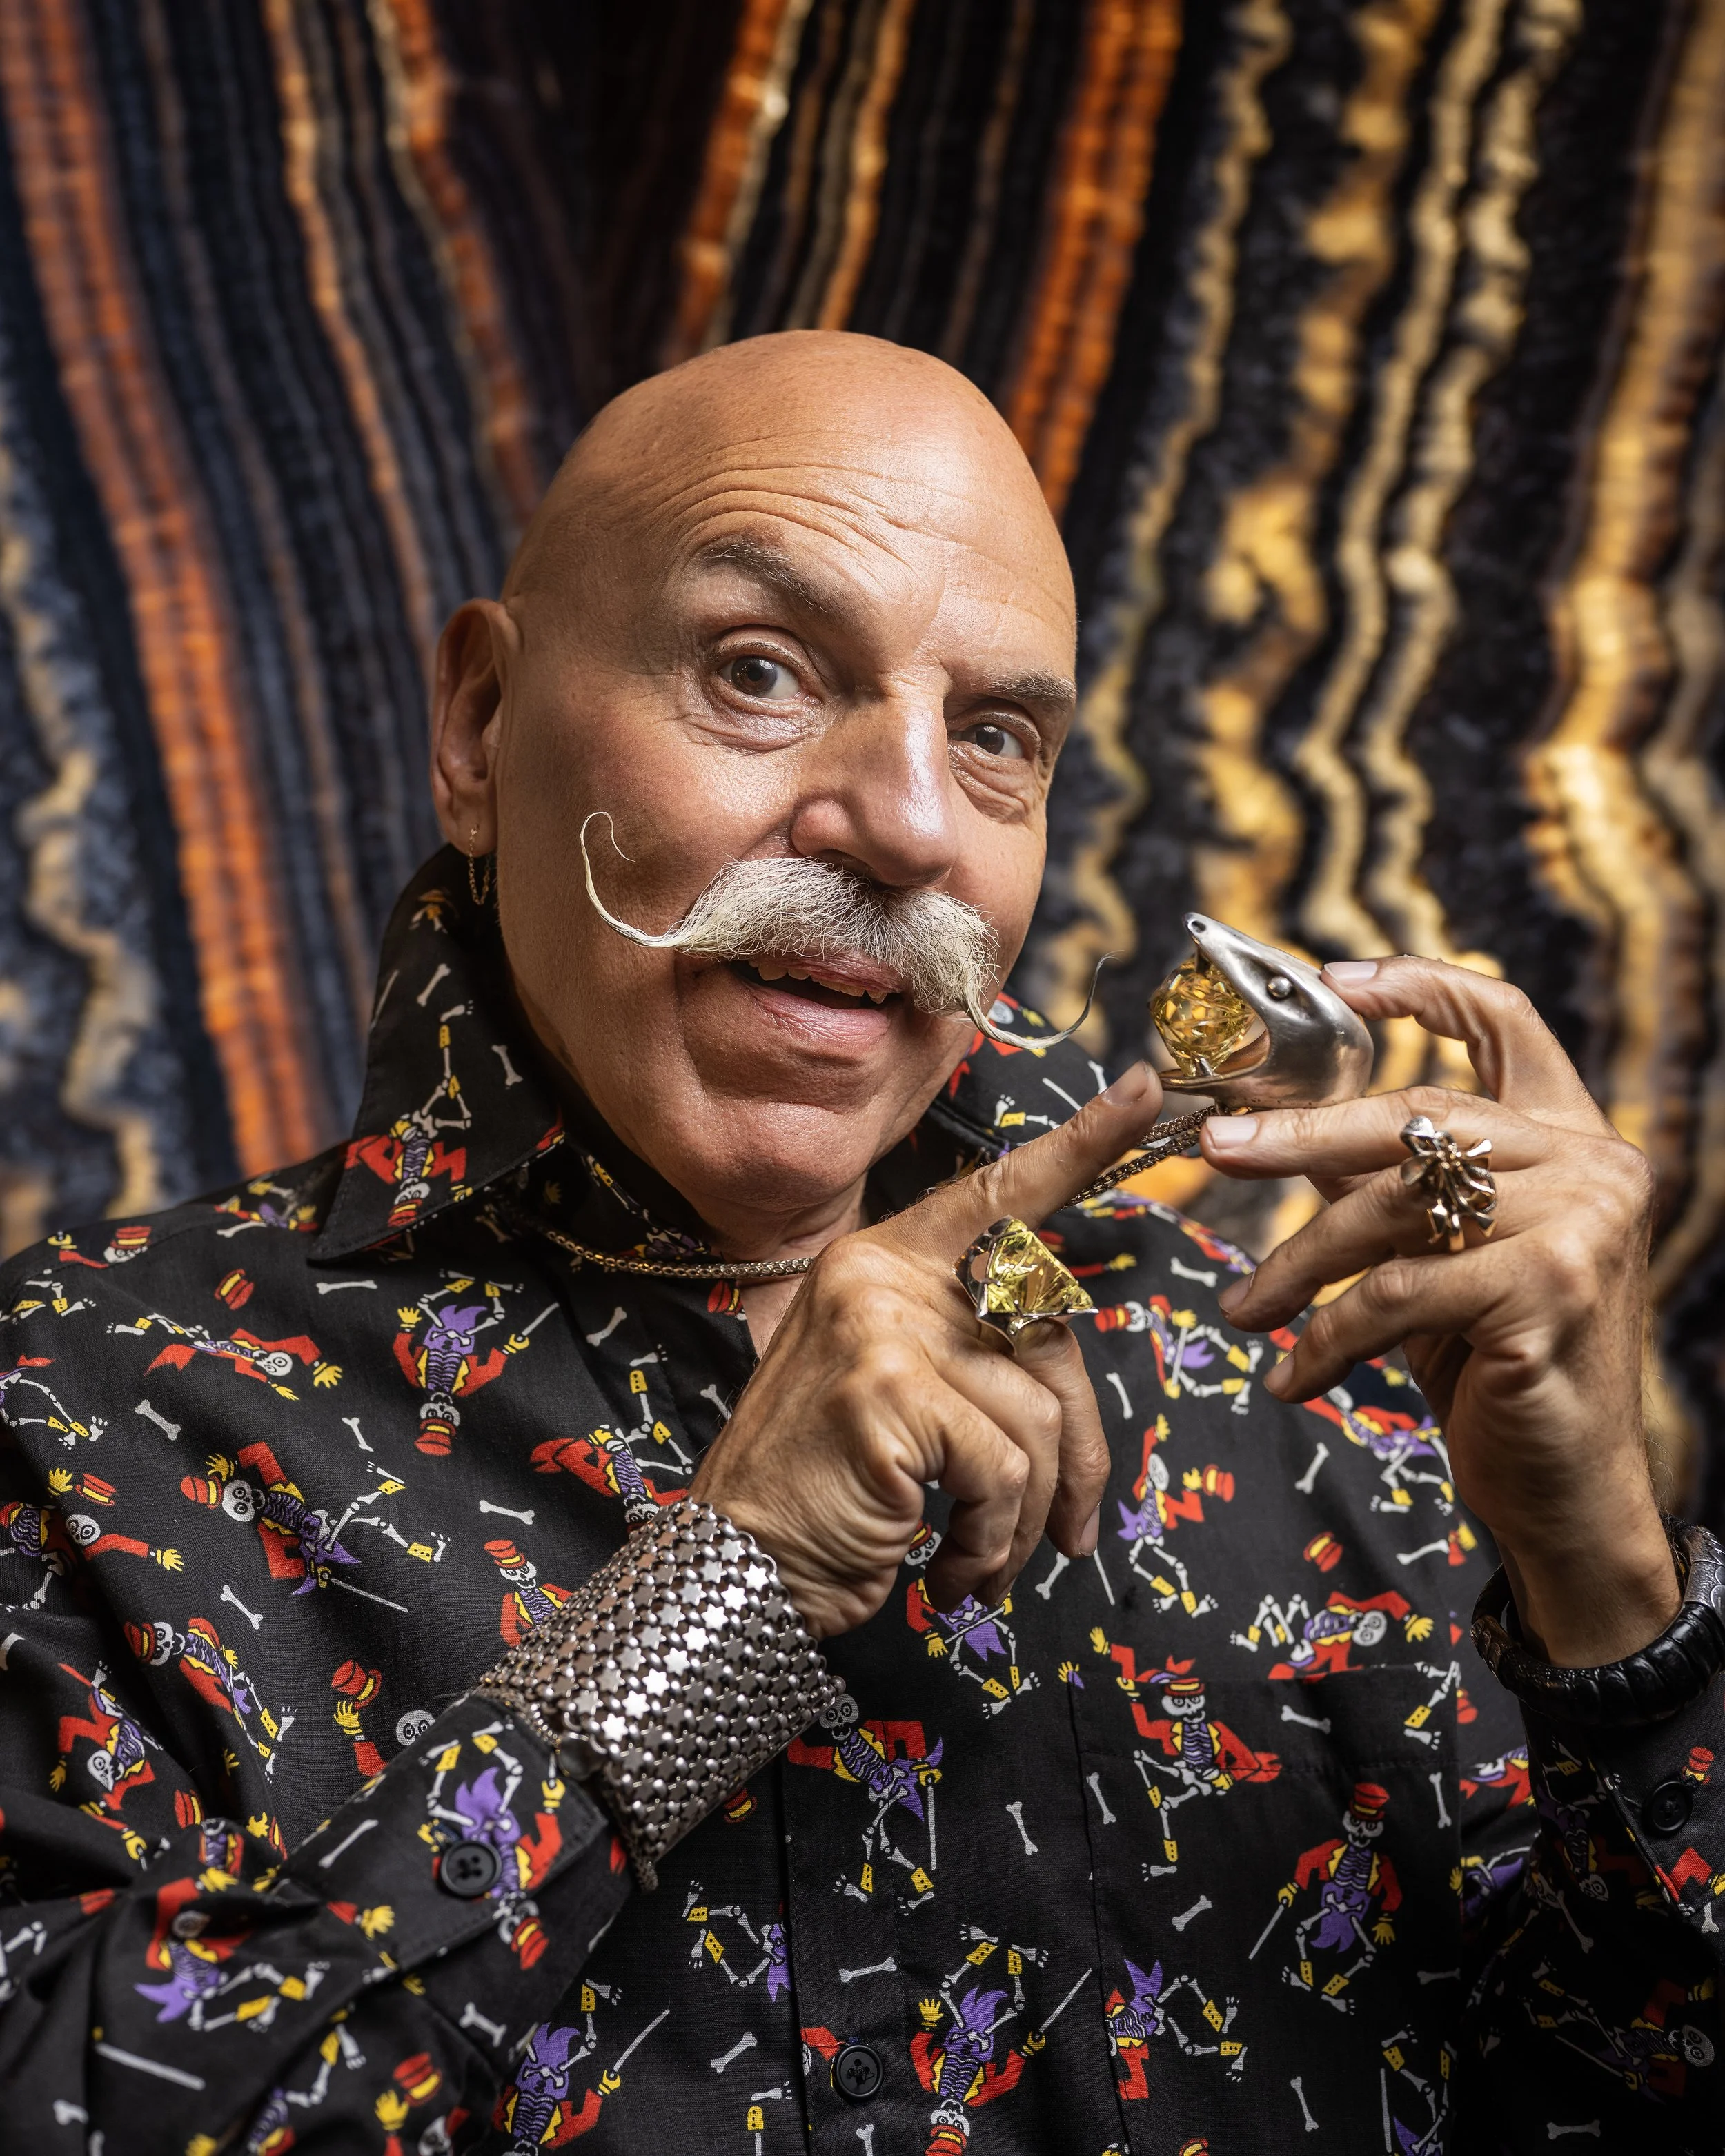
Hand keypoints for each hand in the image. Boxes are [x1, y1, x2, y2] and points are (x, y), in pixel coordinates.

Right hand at [691, 1065, 1166, 1637]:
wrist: (734, 1568)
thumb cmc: (826, 1491)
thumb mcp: (901, 1400)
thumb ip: (972, 1362)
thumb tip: (1071, 1405)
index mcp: (883, 1262)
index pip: (996, 1194)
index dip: (1081, 1145)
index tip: (1146, 1086)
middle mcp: (879, 1277)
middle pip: (1048, 1333)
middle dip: (1078, 1448)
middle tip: (1069, 1529)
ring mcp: (880, 1330)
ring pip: (1036, 1415)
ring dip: (1025, 1518)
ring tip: (979, 1561)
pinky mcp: (887, 1393)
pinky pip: (1003, 1469)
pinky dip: (992, 1540)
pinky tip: (949, 1569)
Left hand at [1204, 955, 1679, 1666]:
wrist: (1566, 1496)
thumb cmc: (1494, 1370)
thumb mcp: (1439, 1261)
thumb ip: (1386, 1187)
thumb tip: (1269, 1130)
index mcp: (1569, 1136)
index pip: (1504, 1019)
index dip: (1418, 987)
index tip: (1331, 980)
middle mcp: (1591, 1163)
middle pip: (1418, 1115)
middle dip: (1302, 1134)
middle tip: (1216, 1148)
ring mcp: (1582, 1223)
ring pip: (1394, 1209)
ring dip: (1298, 1263)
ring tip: (1245, 1308)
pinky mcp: (1551, 1290)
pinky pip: (1397, 1292)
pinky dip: (1328, 1336)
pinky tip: (1293, 1376)